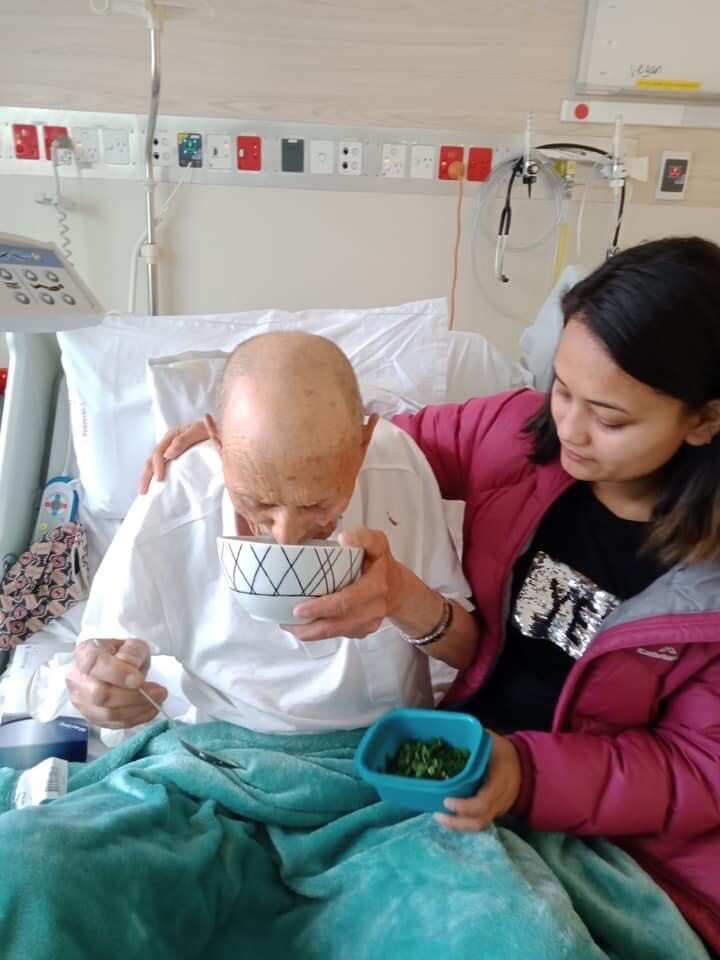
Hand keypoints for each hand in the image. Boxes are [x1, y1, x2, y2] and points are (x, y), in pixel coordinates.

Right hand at [66, 638, 167, 728]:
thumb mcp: (132, 645)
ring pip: (106, 713)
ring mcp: (81, 701)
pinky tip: (150, 710)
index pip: (95, 664)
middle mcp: (77, 679)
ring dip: (137, 709)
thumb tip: (131, 666)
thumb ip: (132, 652)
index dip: (117, 674)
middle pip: (100, 694)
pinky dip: (135, 719)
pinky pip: (112, 724)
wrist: (116, 666)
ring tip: (158, 700)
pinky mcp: (91, 717)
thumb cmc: (123, 654)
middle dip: (133, 696)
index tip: (139, 679)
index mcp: (85, 654)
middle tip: (159, 692)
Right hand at [138, 420, 209, 493]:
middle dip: (146, 476)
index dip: (157, 467)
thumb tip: (167, 454)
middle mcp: (169, 443)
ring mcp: (172, 452)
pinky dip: (157, 477)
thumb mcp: (199, 431)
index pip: (158, 453)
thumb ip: (184, 440)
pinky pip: (164, 468)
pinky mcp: (178, 459)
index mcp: (172, 436)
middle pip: (152, 460)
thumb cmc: (211, 429)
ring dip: (148, 478)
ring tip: (144, 492)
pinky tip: (156, 488)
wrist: (221, 431)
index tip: (159, 479)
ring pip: (155, 465)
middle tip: (143, 491)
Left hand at [287, 528, 406, 640]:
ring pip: (338, 632)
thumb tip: (342, 538)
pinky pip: (340, 635)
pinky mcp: (364, 631)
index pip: (347, 600)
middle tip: (288, 618)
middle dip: (311, 623)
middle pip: (339, 621)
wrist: (400, 589)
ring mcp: (370, 622)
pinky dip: (321, 634)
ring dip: (312, 633)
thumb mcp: (378, 543)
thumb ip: (363, 536)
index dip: (322, 607)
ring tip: (289, 627)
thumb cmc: (381, 563)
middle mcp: (374, 607)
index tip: (298, 608)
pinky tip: (305, 628)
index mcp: (376, 585)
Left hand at [434, 733, 521, 831]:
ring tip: (440, 818)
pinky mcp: (494, 812)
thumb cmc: (504, 752)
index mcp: (500, 781)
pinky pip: (479, 822)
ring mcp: (498, 809)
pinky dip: (463, 823)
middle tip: (437, 815)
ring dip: (458, 826)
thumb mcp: (492, 741)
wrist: (524, 767)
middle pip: (480, 820)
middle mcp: (500, 800)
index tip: (446, 800)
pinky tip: (449, 817)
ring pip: (479, 825)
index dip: (464, 806)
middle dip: (457, 822)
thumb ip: (476, 740)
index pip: (484, 802)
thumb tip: (455, 734)